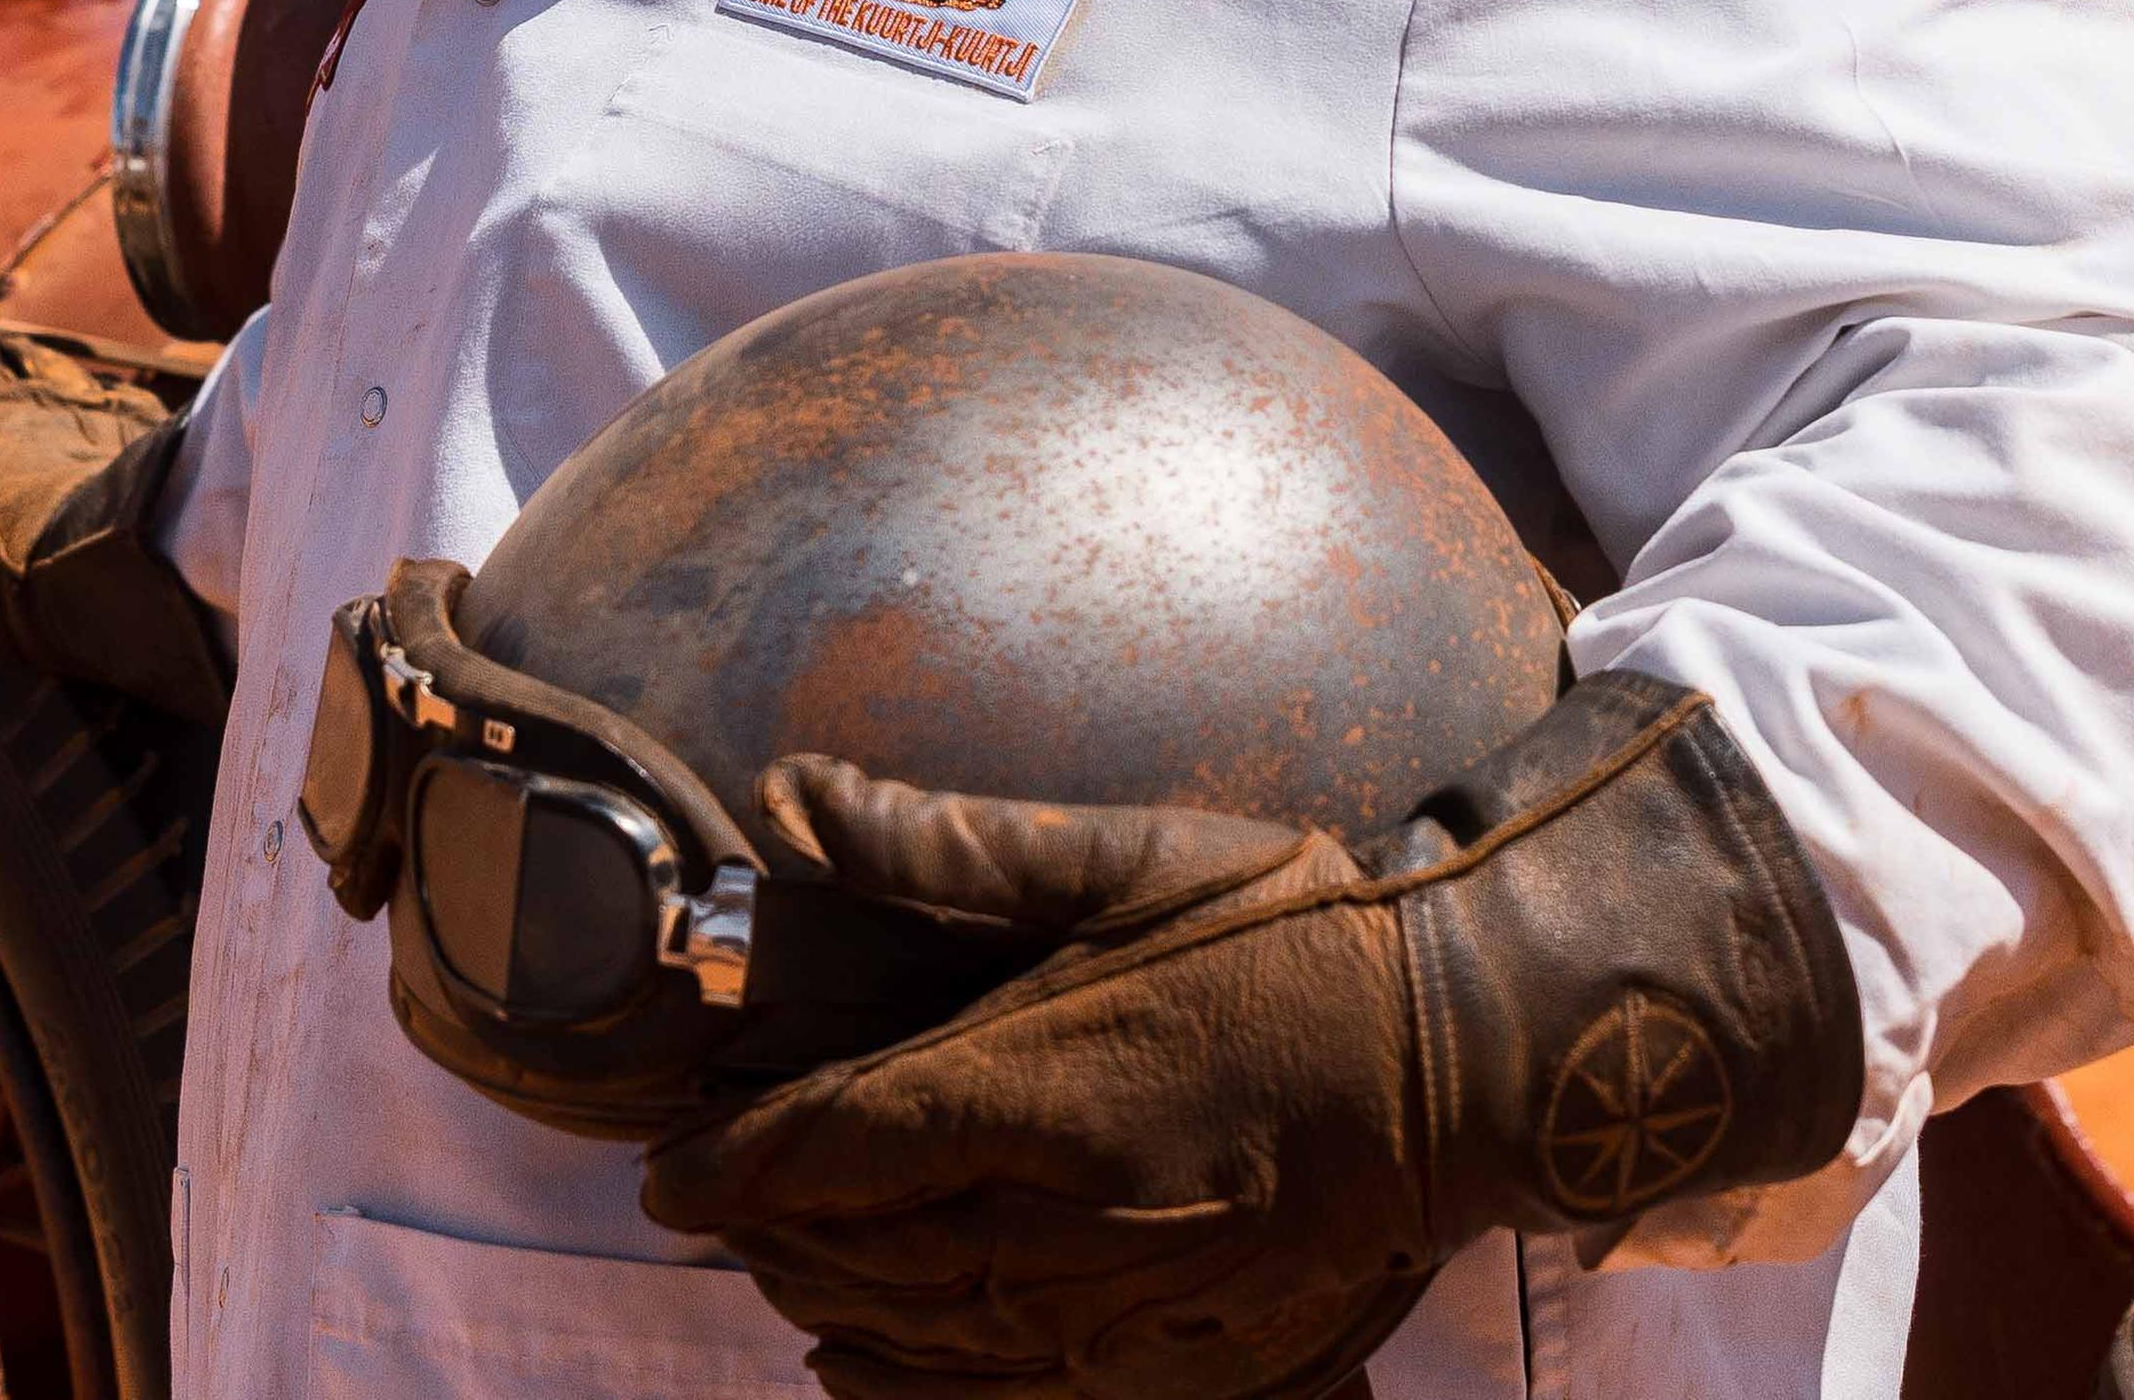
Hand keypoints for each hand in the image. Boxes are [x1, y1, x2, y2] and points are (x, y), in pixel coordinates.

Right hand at [0, 329, 233, 721]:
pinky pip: (121, 415)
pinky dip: (103, 424)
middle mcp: (39, 393)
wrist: (141, 566)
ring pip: (64, 383)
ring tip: (33, 412)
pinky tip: (106, 444)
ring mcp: (103, 409)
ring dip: (42, 393)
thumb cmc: (17, 559)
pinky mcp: (157, 440)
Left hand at [638, 676, 1860, 1399]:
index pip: (840, 1145)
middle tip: (724, 1201)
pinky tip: (870, 1362)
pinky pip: (1014, 1399)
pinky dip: (919, 1387)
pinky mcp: (1182, 1362)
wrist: (1467, 1057)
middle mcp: (1075, 1217)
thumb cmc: (1302, 934)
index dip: (735, 1165)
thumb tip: (799, 794)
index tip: (666, 1169)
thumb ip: (953, 840)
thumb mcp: (1135, 854)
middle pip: (867, 1252)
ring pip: (928, 1337)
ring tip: (783, 1269)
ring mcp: (1132, 1307)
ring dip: (834, 1307)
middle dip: (777, 1232)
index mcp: (1051, 1084)